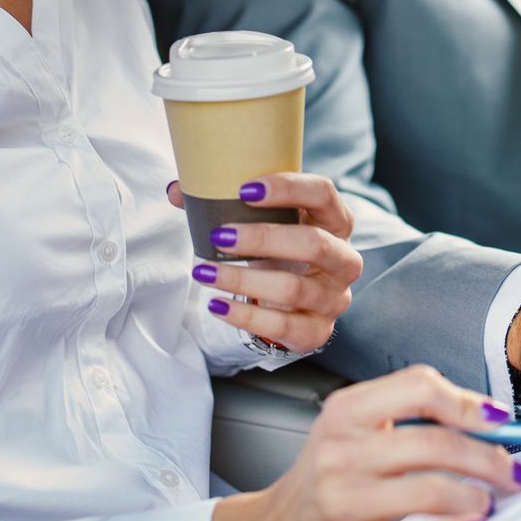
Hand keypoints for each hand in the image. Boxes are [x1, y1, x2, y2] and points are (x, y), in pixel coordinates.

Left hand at [168, 173, 362, 353]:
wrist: (291, 300)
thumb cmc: (278, 251)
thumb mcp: (263, 224)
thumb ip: (224, 203)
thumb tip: (176, 191)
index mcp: (335, 221)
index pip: (323, 194)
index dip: (288, 188)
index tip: (245, 190)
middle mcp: (343, 259)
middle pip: (314, 243)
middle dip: (263, 238)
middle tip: (220, 235)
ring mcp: (334, 298)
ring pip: (293, 288)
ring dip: (242, 279)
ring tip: (204, 271)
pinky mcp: (318, 331)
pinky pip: (283, 326)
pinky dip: (245, 316)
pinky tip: (217, 305)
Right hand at [209, 364, 520, 520]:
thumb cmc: (326, 475)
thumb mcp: (353, 428)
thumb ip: (408, 413)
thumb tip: (483, 416)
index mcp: (346, 410)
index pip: (418, 387)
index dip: (467, 402)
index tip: (497, 419)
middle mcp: (339, 450)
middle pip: (435, 443)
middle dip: (488, 458)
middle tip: (510, 471)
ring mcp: (341, 499)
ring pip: (430, 490)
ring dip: (476, 497)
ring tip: (490, 502)